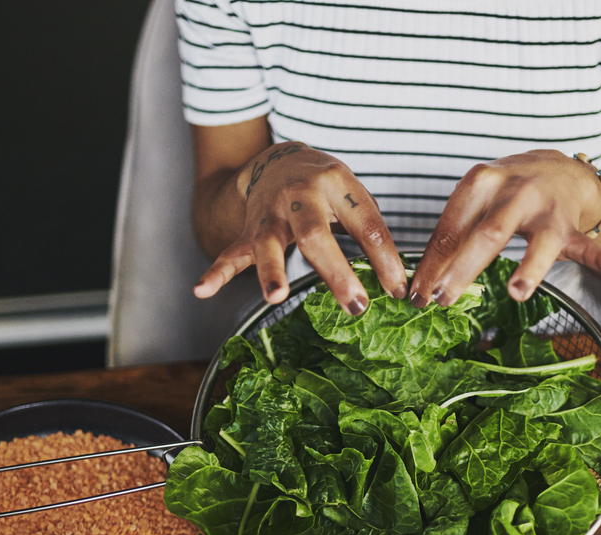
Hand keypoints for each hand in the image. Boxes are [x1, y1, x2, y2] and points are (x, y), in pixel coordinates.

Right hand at [193, 142, 406, 314]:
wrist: (279, 162)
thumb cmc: (327, 189)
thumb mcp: (354, 197)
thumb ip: (372, 234)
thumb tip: (399, 285)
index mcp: (335, 183)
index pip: (365, 224)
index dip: (384, 259)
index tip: (398, 290)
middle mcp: (299, 196)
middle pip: (315, 235)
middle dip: (335, 272)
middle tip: (356, 305)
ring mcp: (269, 214)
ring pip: (268, 243)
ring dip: (271, 270)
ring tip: (275, 296)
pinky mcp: (249, 230)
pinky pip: (232, 253)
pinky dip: (216, 272)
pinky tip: (201, 290)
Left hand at [409, 150, 600, 307]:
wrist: (557, 170)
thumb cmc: (504, 194)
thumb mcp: (475, 203)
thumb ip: (453, 237)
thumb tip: (421, 284)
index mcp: (482, 183)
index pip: (451, 228)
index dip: (431, 264)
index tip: (415, 295)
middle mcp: (516, 191)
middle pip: (488, 234)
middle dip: (463, 269)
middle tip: (442, 299)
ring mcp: (547, 209)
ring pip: (539, 241)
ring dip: (529, 267)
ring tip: (518, 291)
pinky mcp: (572, 227)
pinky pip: (588, 246)